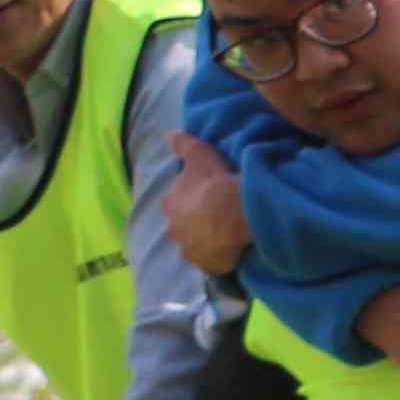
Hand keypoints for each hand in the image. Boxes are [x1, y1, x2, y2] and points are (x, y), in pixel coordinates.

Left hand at [162, 134, 249, 275]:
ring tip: (224, 235)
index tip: (204, 196)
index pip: (175, 201)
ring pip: (194, 245)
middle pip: (182, 226)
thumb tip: (167, 134)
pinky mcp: (206, 265)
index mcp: (170, 203)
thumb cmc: (214, 182)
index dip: (189, 199)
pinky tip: (229, 251)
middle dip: (194, 223)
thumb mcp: (198, 154)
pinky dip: (217, 257)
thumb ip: (182, 144)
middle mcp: (174, 229)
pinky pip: (210, 262)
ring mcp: (189, 249)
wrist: (233, 213)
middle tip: (215, 216)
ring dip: (204, 241)